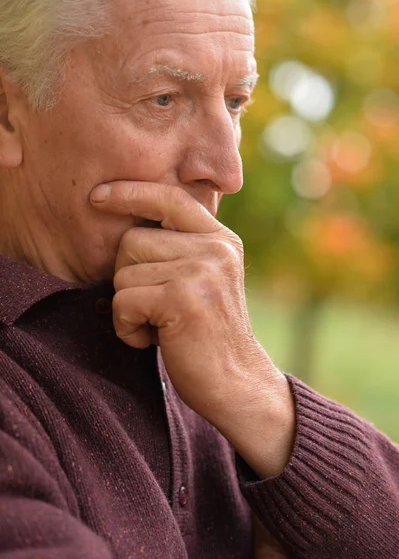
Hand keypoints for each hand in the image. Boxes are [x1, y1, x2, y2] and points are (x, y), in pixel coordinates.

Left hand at [91, 181, 294, 476]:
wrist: (238, 384)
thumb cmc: (208, 336)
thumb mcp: (205, 280)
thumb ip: (181, 249)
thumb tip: (127, 224)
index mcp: (220, 239)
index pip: (169, 198)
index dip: (130, 193)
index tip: (98, 197)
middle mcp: (215, 248)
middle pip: (131, 240)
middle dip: (127, 277)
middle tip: (153, 308)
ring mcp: (202, 271)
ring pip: (123, 272)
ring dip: (127, 306)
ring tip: (157, 325)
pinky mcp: (183, 298)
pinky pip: (122, 301)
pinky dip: (126, 327)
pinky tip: (153, 340)